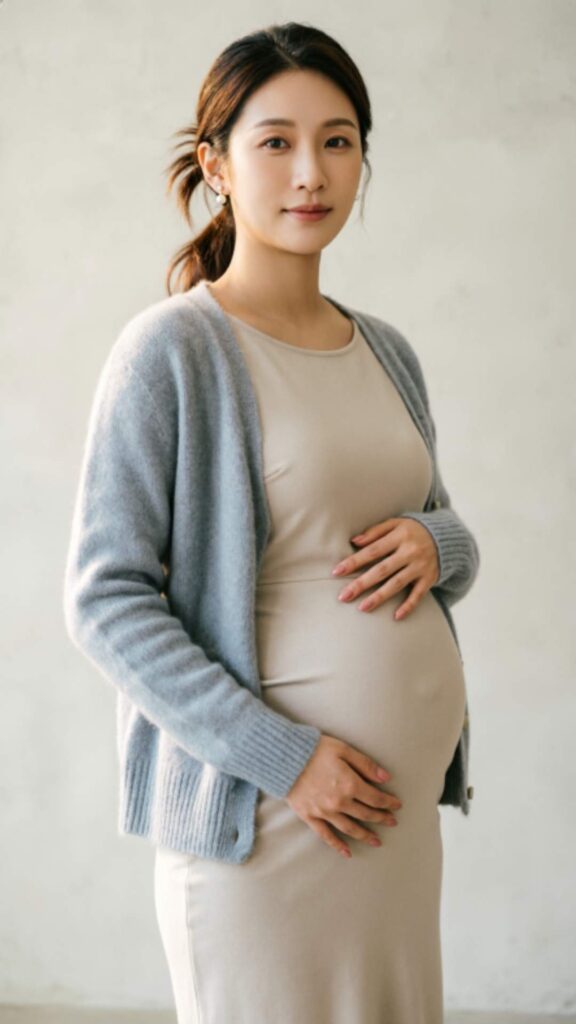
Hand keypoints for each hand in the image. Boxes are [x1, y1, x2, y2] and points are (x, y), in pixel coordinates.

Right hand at [284, 735, 401, 858]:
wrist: (283, 758)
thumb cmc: (314, 749)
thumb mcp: (343, 750)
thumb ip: (365, 764)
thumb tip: (386, 777)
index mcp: (349, 784)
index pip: (375, 798)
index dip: (388, 803)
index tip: (397, 805)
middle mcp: (339, 802)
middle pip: (366, 814)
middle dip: (381, 818)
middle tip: (392, 822)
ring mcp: (324, 812)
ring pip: (350, 828)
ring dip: (365, 835)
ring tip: (377, 841)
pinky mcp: (309, 816)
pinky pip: (326, 835)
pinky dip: (337, 845)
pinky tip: (348, 853)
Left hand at [332, 517, 438, 619]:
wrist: (446, 537)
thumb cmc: (413, 531)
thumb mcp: (396, 523)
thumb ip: (375, 531)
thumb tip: (354, 541)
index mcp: (399, 536)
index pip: (373, 551)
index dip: (354, 561)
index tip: (337, 572)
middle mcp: (410, 552)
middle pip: (382, 570)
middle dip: (361, 583)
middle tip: (343, 596)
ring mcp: (420, 567)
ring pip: (397, 584)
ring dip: (379, 597)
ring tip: (362, 608)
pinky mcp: (429, 579)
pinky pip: (418, 595)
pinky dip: (408, 606)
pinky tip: (396, 616)